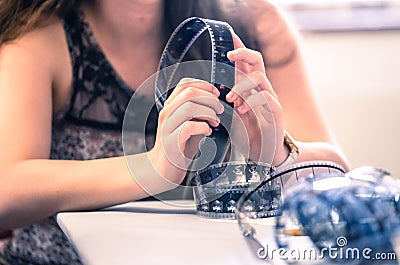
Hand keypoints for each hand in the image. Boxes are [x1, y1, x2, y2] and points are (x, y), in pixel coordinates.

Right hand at [149, 78, 223, 183]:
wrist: (163, 169)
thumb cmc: (180, 146)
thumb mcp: (189, 123)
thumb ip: (198, 112)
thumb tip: (216, 101)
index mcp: (171, 106)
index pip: (185, 84)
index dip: (204, 85)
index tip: (216, 94)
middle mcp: (167, 113)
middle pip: (189, 93)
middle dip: (210, 99)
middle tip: (220, 109)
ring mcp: (167, 127)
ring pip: (189, 107)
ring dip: (208, 112)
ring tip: (215, 122)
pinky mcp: (171, 142)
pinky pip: (189, 127)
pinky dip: (203, 127)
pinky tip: (207, 132)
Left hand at [226, 33, 287, 164]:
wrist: (266, 153)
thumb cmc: (248, 132)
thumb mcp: (233, 112)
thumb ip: (228, 97)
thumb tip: (211, 85)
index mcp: (251, 88)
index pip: (246, 62)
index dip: (238, 48)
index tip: (227, 37)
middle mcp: (262, 90)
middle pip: (257, 61)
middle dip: (243, 53)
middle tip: (228, 54)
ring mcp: (270, 99)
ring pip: (260, 78)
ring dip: (242, 85)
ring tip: (230, 98)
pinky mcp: (276, 113)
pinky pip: (266, 98)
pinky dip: (251, 101)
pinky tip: (241, 110)